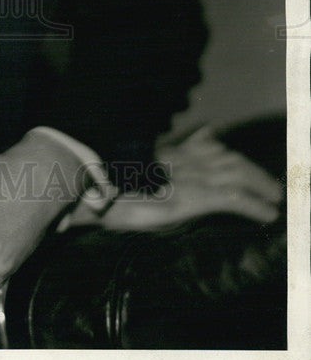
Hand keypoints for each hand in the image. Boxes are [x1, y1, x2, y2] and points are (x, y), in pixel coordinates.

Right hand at [70, 127, 282, 231]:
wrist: (85, 186)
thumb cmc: (92, 186)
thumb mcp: (114, 175)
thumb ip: (131, 172)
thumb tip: (132, 178)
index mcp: (162, 155)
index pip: (200, 144)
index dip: (217, 146)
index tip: (227, 147)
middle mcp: (179, 159)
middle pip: (225, 156)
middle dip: (251, 168)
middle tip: (269, 185)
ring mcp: (187, 174)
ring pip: (236, 171)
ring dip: (260, 184)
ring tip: (274, 199)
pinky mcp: (193, 195)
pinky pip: (233, 197)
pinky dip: (254, 206)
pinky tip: (267, 215)